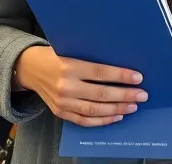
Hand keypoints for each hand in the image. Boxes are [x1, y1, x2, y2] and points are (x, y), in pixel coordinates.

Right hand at [14, 45, 146, 127]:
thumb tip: (119, 62)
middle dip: (125, 95)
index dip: (121, 76)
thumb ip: (90, 57)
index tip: (138, 77)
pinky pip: (84, 121)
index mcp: (70, 66)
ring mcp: (63, 102)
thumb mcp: (70, 50)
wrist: (29, 68)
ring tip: (132, 106)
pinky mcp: (60, 112)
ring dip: (117, 109)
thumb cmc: (54, 55)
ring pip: (95, 110)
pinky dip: (102, 121)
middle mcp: (66, 86)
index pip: (101, 73)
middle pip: (101, 94)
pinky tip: (116, 116)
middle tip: (142, 95)